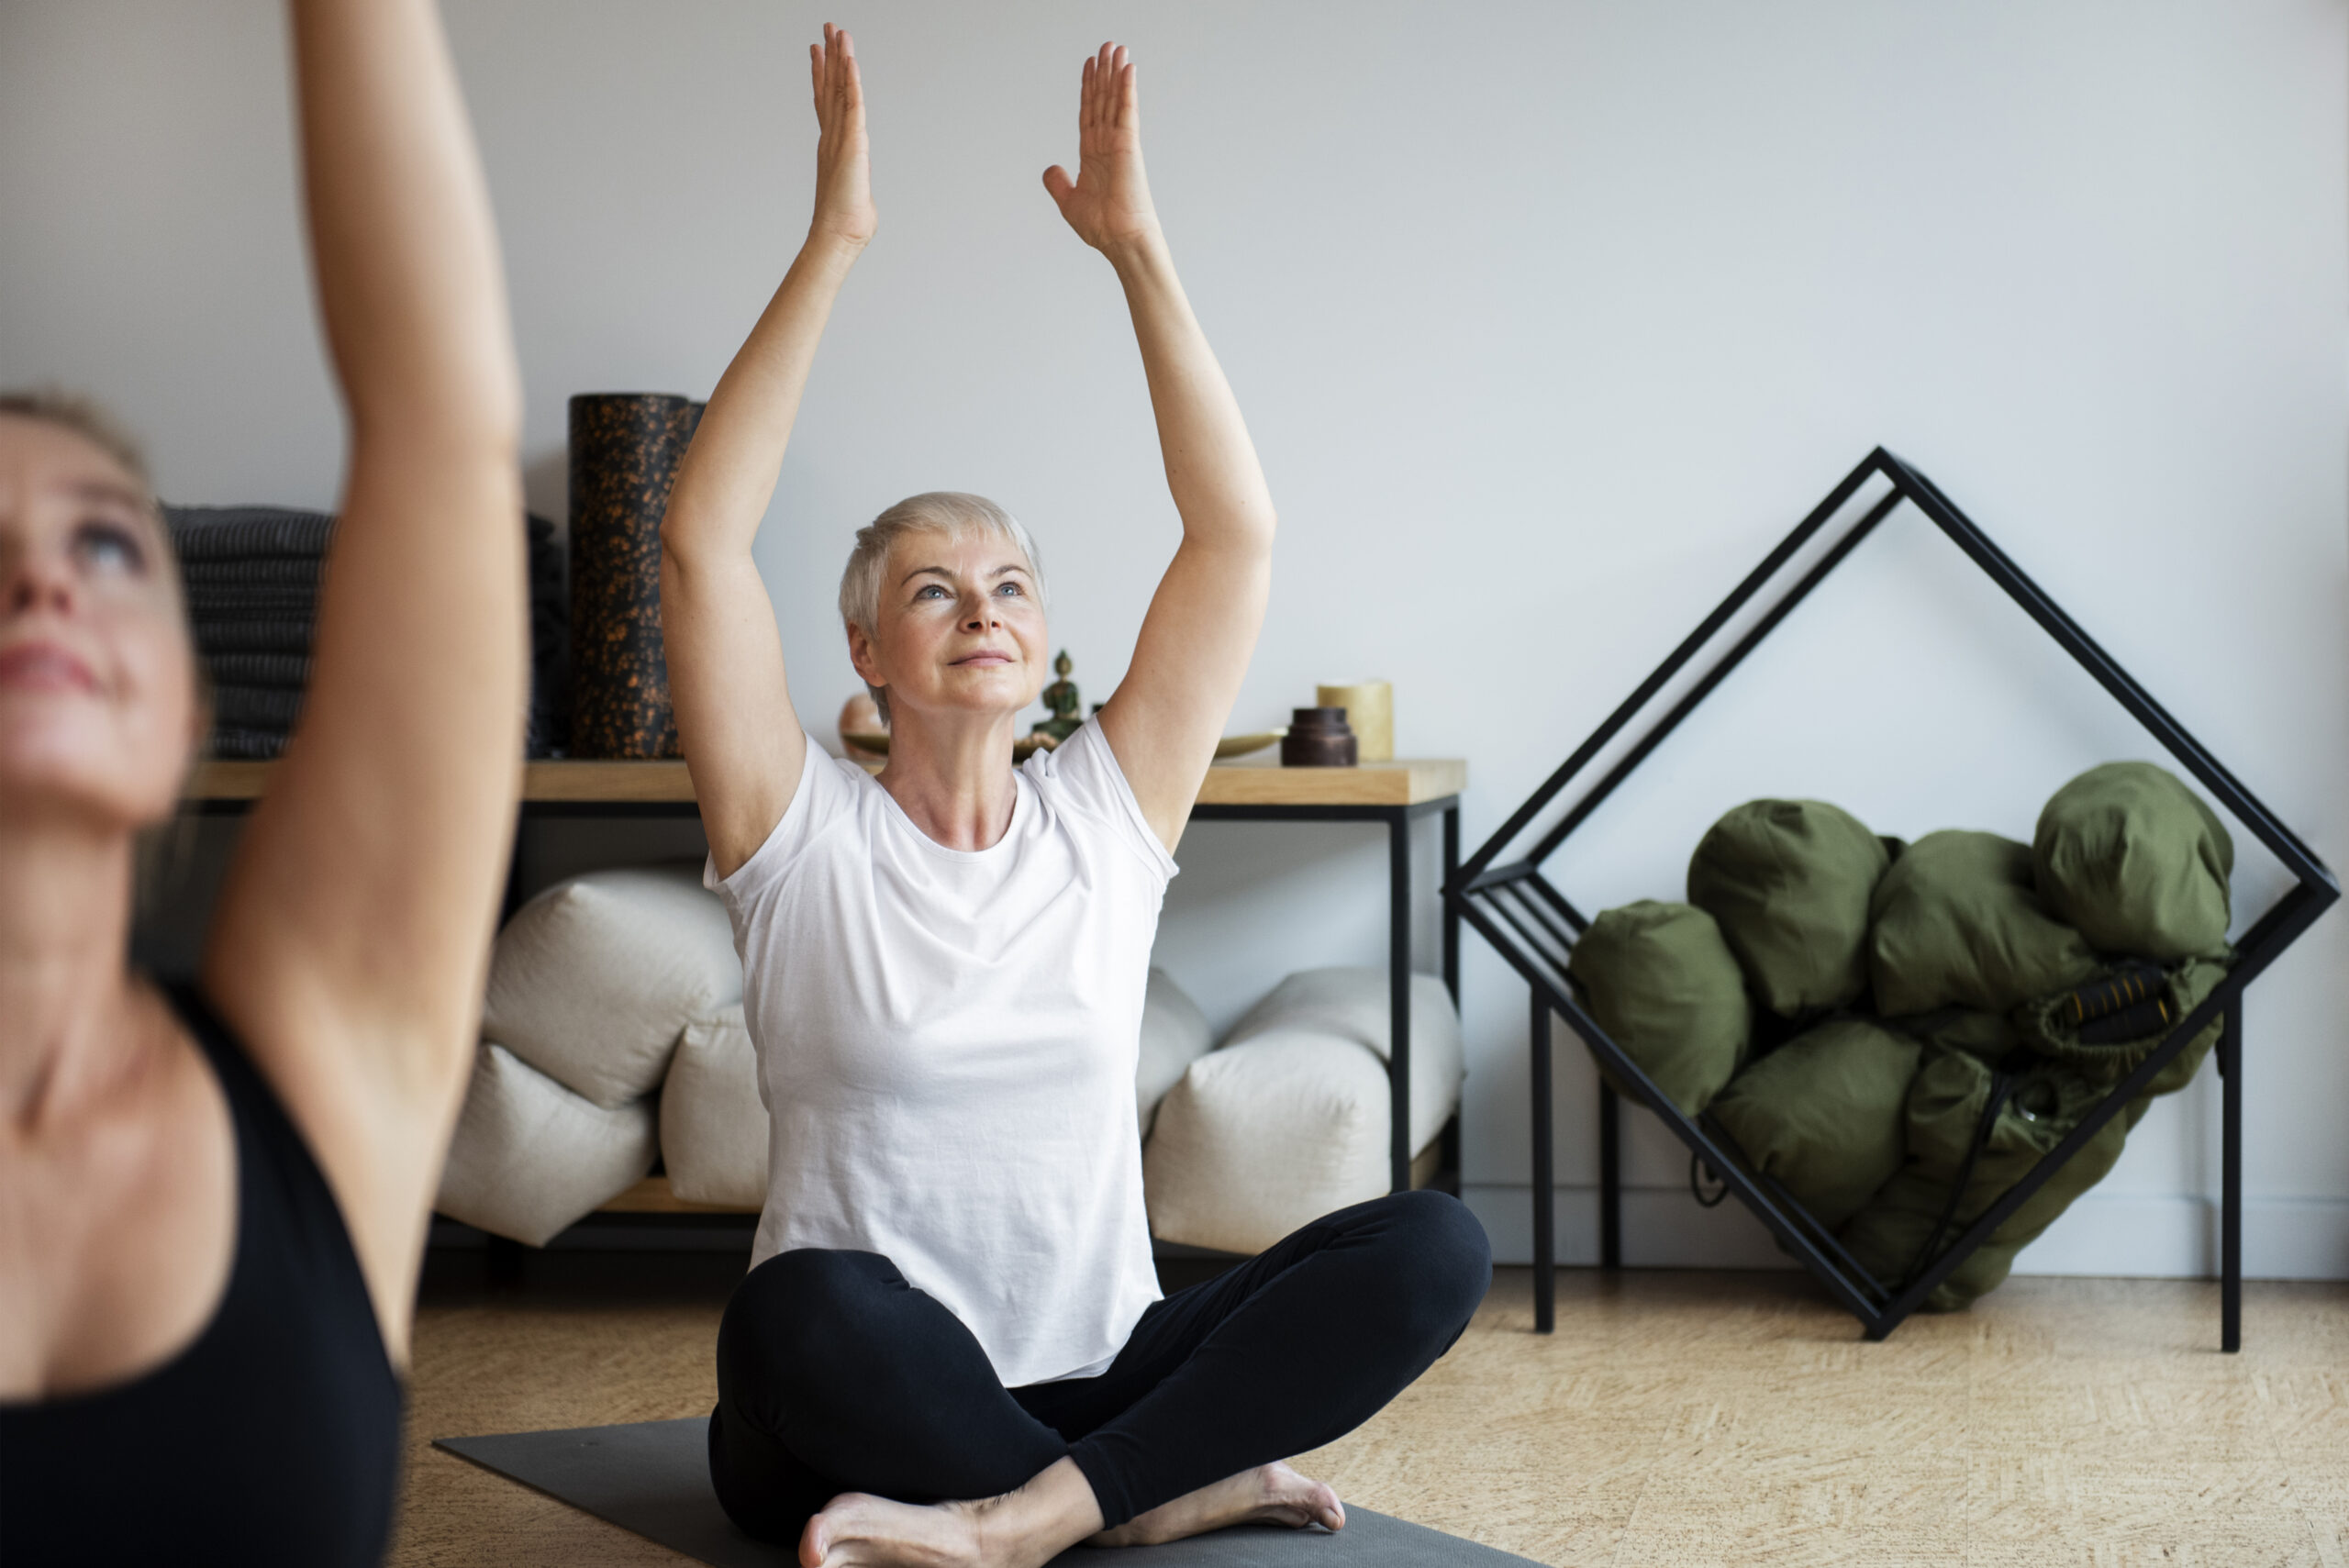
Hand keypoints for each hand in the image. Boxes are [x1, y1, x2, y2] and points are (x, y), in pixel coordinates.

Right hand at [808, 23, 874, 249]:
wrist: (839, 235)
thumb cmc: (846, 224)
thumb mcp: (854, 195)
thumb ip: (855, 185)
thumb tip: (858, 200)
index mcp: (832, 146)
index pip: (826, 102)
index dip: (822, 75)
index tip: (819, 52)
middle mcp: (832, 136)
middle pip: (829, 88)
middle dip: (829, 57)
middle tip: (827, 29)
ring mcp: (839, 137)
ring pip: (839, 89)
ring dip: (839, 59)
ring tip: (837, 31)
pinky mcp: (852, 142)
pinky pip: (852, 104)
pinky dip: (850, 81)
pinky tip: (849, 60)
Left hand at [1042, 42, 1160, 256]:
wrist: (1119, 240)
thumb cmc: (1102, 227)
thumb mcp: (1069, 202)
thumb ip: (1058, 183)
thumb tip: (1050, 169)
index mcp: (1092, 155)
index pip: (1089, 113)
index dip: (1088, 89)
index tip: (1090, 66)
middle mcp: (1106, 145)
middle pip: (1102, 100)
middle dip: (1103, 73)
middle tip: (1106, 46)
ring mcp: (1118, 143)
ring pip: (1114, 99)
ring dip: (1115, 72)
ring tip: (1115, 47)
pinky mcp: (1129, 145)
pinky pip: (1127, 111)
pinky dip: (1127, 89)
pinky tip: (1127, 69)